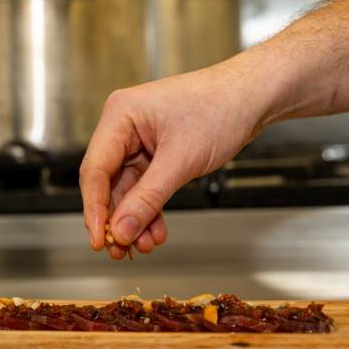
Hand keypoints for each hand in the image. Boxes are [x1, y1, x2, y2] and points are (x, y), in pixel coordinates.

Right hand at [80, 58, 267, 258]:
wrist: (253, 98)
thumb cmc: (221, 108)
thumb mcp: (181, 160)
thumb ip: (148, 198)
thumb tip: (122, 229)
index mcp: (121, 115)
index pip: (95, 170)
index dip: (95, 209)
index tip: (98, 240)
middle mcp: (125, 127)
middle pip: (108, 183)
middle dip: (116, 219)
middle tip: (119, 250)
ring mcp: (141, 140)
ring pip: (128, 190)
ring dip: (136, 219)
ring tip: (143, 246)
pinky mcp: (158, 153)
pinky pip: (146, 187)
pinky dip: (151, 209)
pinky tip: (156, 231)